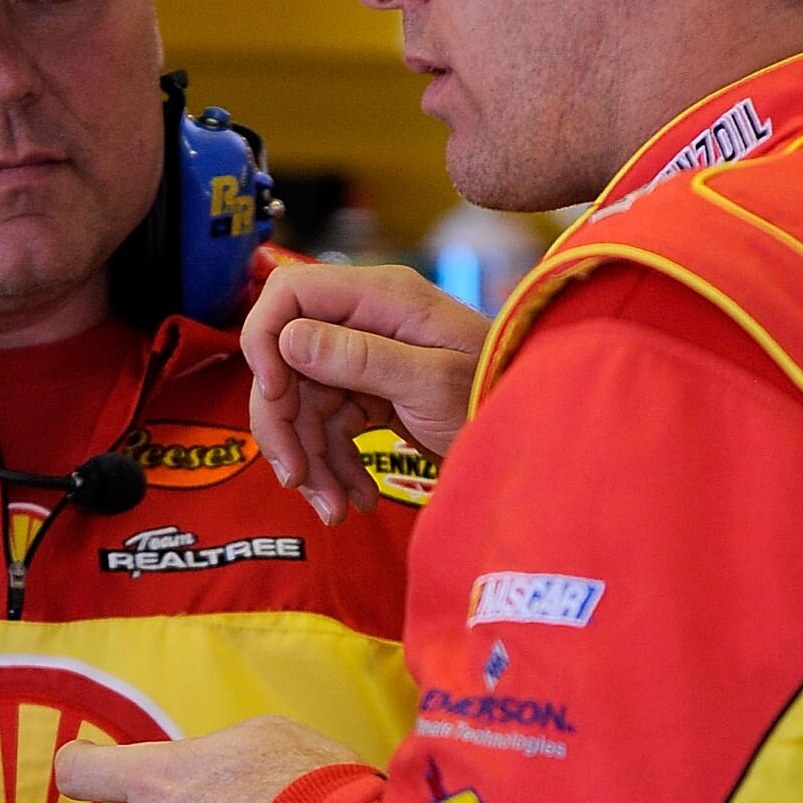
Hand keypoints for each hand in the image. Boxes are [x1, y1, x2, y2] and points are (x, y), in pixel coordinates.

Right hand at [242, 262, 488, 525]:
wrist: (536, 435)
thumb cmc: (496, 396)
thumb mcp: (430, 381)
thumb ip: (360, 357)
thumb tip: (289, 340)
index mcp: (381, 297)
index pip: (290, 293)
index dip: (266, 339)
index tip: (274, 394)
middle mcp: (367, 320)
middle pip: (287, 359)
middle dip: (284, 422)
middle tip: (295, 478)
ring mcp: (367, 357)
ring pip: (303, 403)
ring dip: (310, 459)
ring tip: (333, 509)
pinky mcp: (372, 393)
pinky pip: (329, 427)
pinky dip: (334, 467)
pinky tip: (354, 501)